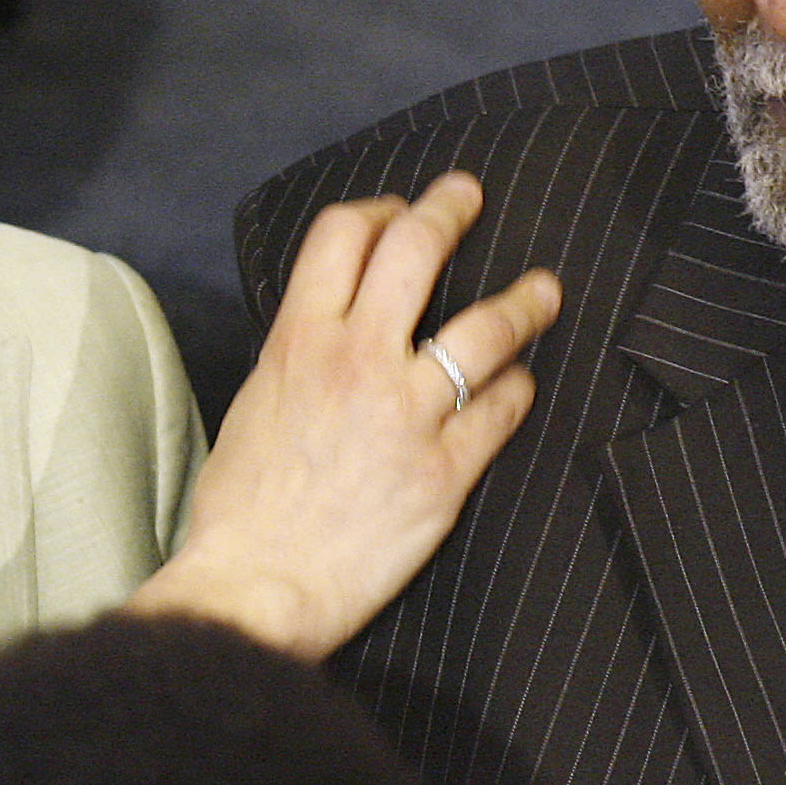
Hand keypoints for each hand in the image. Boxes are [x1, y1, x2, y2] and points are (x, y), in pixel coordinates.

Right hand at [130, 172, 560, 660]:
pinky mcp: (445, 471)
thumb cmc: (241, 511)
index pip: (345, 236)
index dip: (379, 210)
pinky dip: (516, 390)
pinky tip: (519, 386)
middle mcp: (357, 361)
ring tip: (544, 292)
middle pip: (417, 252)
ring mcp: (408, 414)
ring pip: (484, 329)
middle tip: (471, 199)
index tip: (398, 213)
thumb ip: (298, 359)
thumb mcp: (254, 407)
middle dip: (450, 212)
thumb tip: (329, 337)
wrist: (257, 585)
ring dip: (522, 302)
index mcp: (299, 342)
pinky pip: (501, 410)